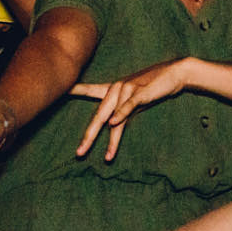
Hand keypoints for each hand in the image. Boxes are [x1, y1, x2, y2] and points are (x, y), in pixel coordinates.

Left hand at [71, 57, 190, 161]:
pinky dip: (121, 114)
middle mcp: (116, 89)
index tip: (57, 91)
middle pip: (98, 115)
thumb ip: (121, 113)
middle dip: (89, 136)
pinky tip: (114, 124)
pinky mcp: (141, 91)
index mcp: (112, 90)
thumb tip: (111, 126)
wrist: (174, 74)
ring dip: (109, 138)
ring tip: (106, 156)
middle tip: (80, 153)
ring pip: (112, 116)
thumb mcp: (133, 101)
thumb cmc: (151, 88)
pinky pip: (128, 105)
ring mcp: (127, 89)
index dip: (73, 91)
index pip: (89, 90)